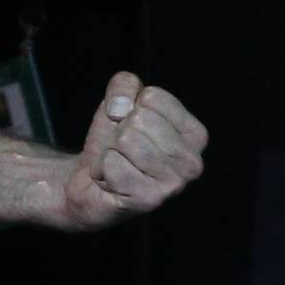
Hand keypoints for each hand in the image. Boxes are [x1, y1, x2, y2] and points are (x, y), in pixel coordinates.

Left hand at [62, 72, 207, 229]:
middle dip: (119, 130)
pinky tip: (112, 181)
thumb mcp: (119, 102)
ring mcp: (173, 183)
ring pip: (125, 139)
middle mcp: (191, 161)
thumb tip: (121, 108)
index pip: (153, 97)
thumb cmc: (114, 141)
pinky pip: (112, 163)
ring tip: (118, 163)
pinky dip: (102, 168)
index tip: (130, 126)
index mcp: (194, 134)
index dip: (130, 107)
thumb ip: (124, 85)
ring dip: (110, 149)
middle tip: (122, 150)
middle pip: (139, 119)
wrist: (90, 182)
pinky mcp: (149, 199)